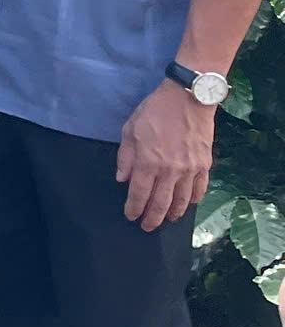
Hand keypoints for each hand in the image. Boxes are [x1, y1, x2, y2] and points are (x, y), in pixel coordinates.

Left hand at [117, 80, 214, 229]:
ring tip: (167, 220)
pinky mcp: (205, 165)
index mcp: (148, 162)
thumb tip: (122, 179)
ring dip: (173, 213)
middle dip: (152, 218)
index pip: (139, 194)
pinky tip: (188, 204)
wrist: (188, 99)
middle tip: (147, 227)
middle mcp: (170, 170)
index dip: (134, 208)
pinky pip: (200, 189)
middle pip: (161, 203)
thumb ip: (125, 157)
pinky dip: (193, 200)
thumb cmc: (155, 112)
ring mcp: (190, 170)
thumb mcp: (130, 130)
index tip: (130, 216)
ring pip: (182, 200)